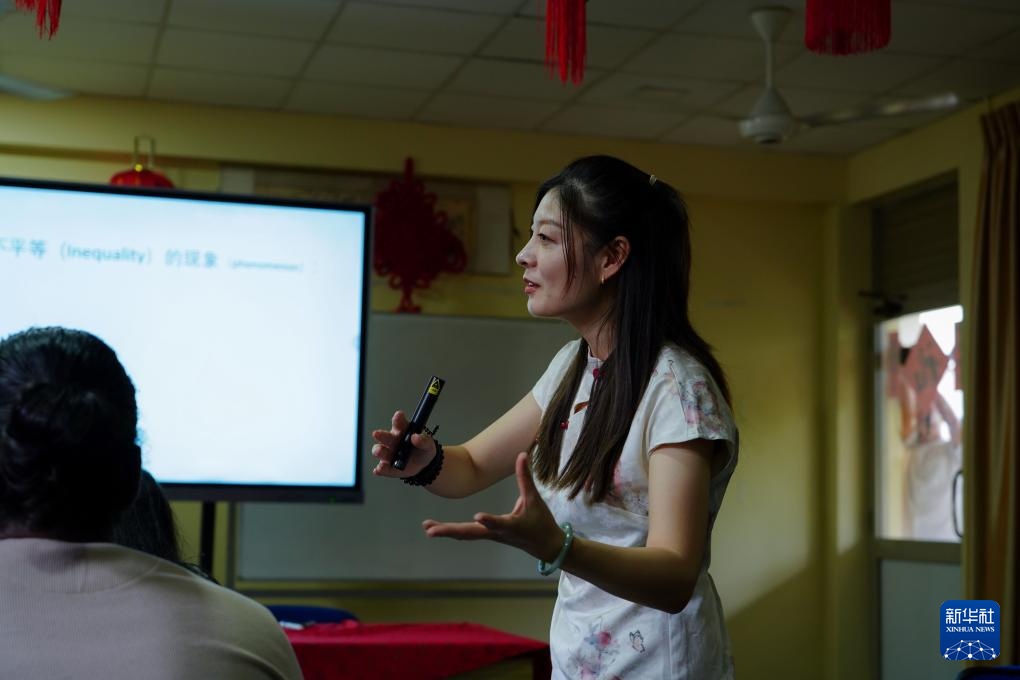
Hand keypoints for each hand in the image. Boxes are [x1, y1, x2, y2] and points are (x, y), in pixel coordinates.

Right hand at [371, 410, 435, 478]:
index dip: (398, 418)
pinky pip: (382, 468)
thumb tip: (415, 437)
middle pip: (385, 436)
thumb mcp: (428, 445)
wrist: (423, 466)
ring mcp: (388, 454)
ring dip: (378, 451)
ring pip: (380, 451)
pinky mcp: (387, 467)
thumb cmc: (423, 451)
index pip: (399, 422)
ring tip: (379, 451)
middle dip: (381, 435)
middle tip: (377, 433)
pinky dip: (380, 469)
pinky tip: (379, 470)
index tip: (398, 415)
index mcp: (402, 431)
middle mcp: (392, 441)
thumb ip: (424, 440)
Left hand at [422, 452, 562, 561]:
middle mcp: (497, 533)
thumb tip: (521, 455)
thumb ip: (525, 477)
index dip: (489, 520)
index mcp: (511, 526)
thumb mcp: (535, 499)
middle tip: (431, 530)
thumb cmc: (541, 522)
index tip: (478, 516)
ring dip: (447, 531)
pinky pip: (467, 534)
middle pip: (471, 533)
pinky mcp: (488, 535)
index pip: (498, 523)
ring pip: (466, 535)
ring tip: (428, 528)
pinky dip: (453, 531)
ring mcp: (490, 535)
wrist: (544, 545)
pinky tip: (437, 529)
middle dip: (451, 531)